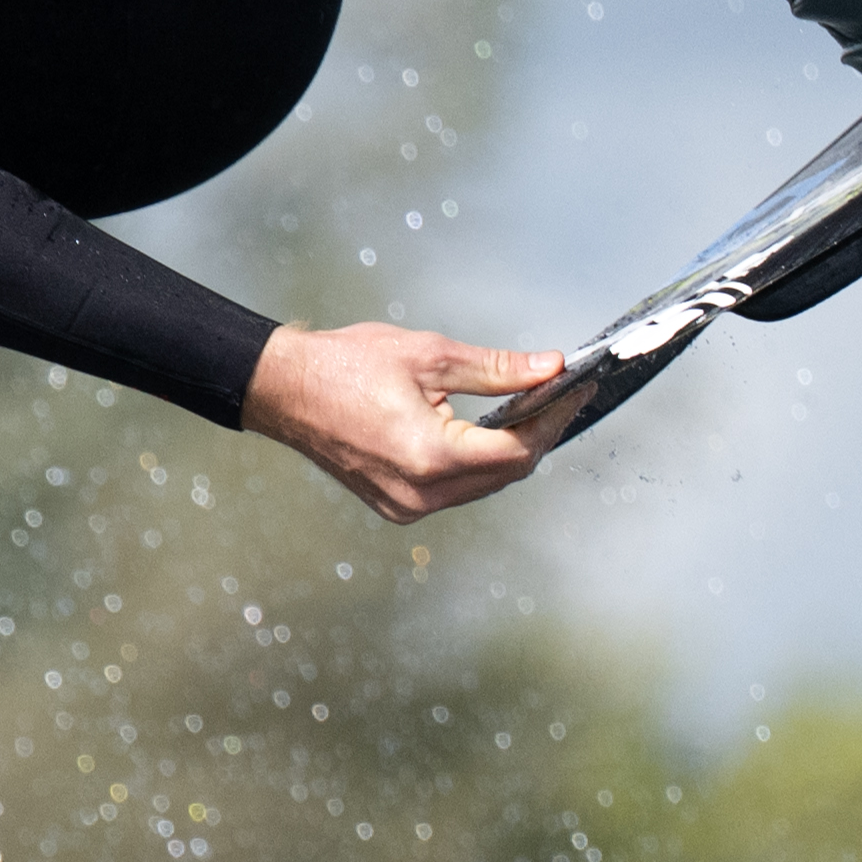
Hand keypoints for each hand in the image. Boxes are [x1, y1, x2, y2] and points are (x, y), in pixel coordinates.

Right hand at [243, 322, 564, 524]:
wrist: (286, 391)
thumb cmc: (344, 367)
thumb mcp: (429, 356)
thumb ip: (496, 370)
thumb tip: (548, 369)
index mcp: (430, 456)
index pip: (517, 449)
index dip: (553, 419)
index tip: (575, 391)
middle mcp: (421, 493)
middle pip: (506, 473)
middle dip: (538, 434)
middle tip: (559, 396)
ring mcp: (407, 506)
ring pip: (483, 486)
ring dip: (509, 451)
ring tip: (529, 410)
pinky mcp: (396, 506)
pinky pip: (455, 491)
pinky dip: (477, 464)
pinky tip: (486, 433)